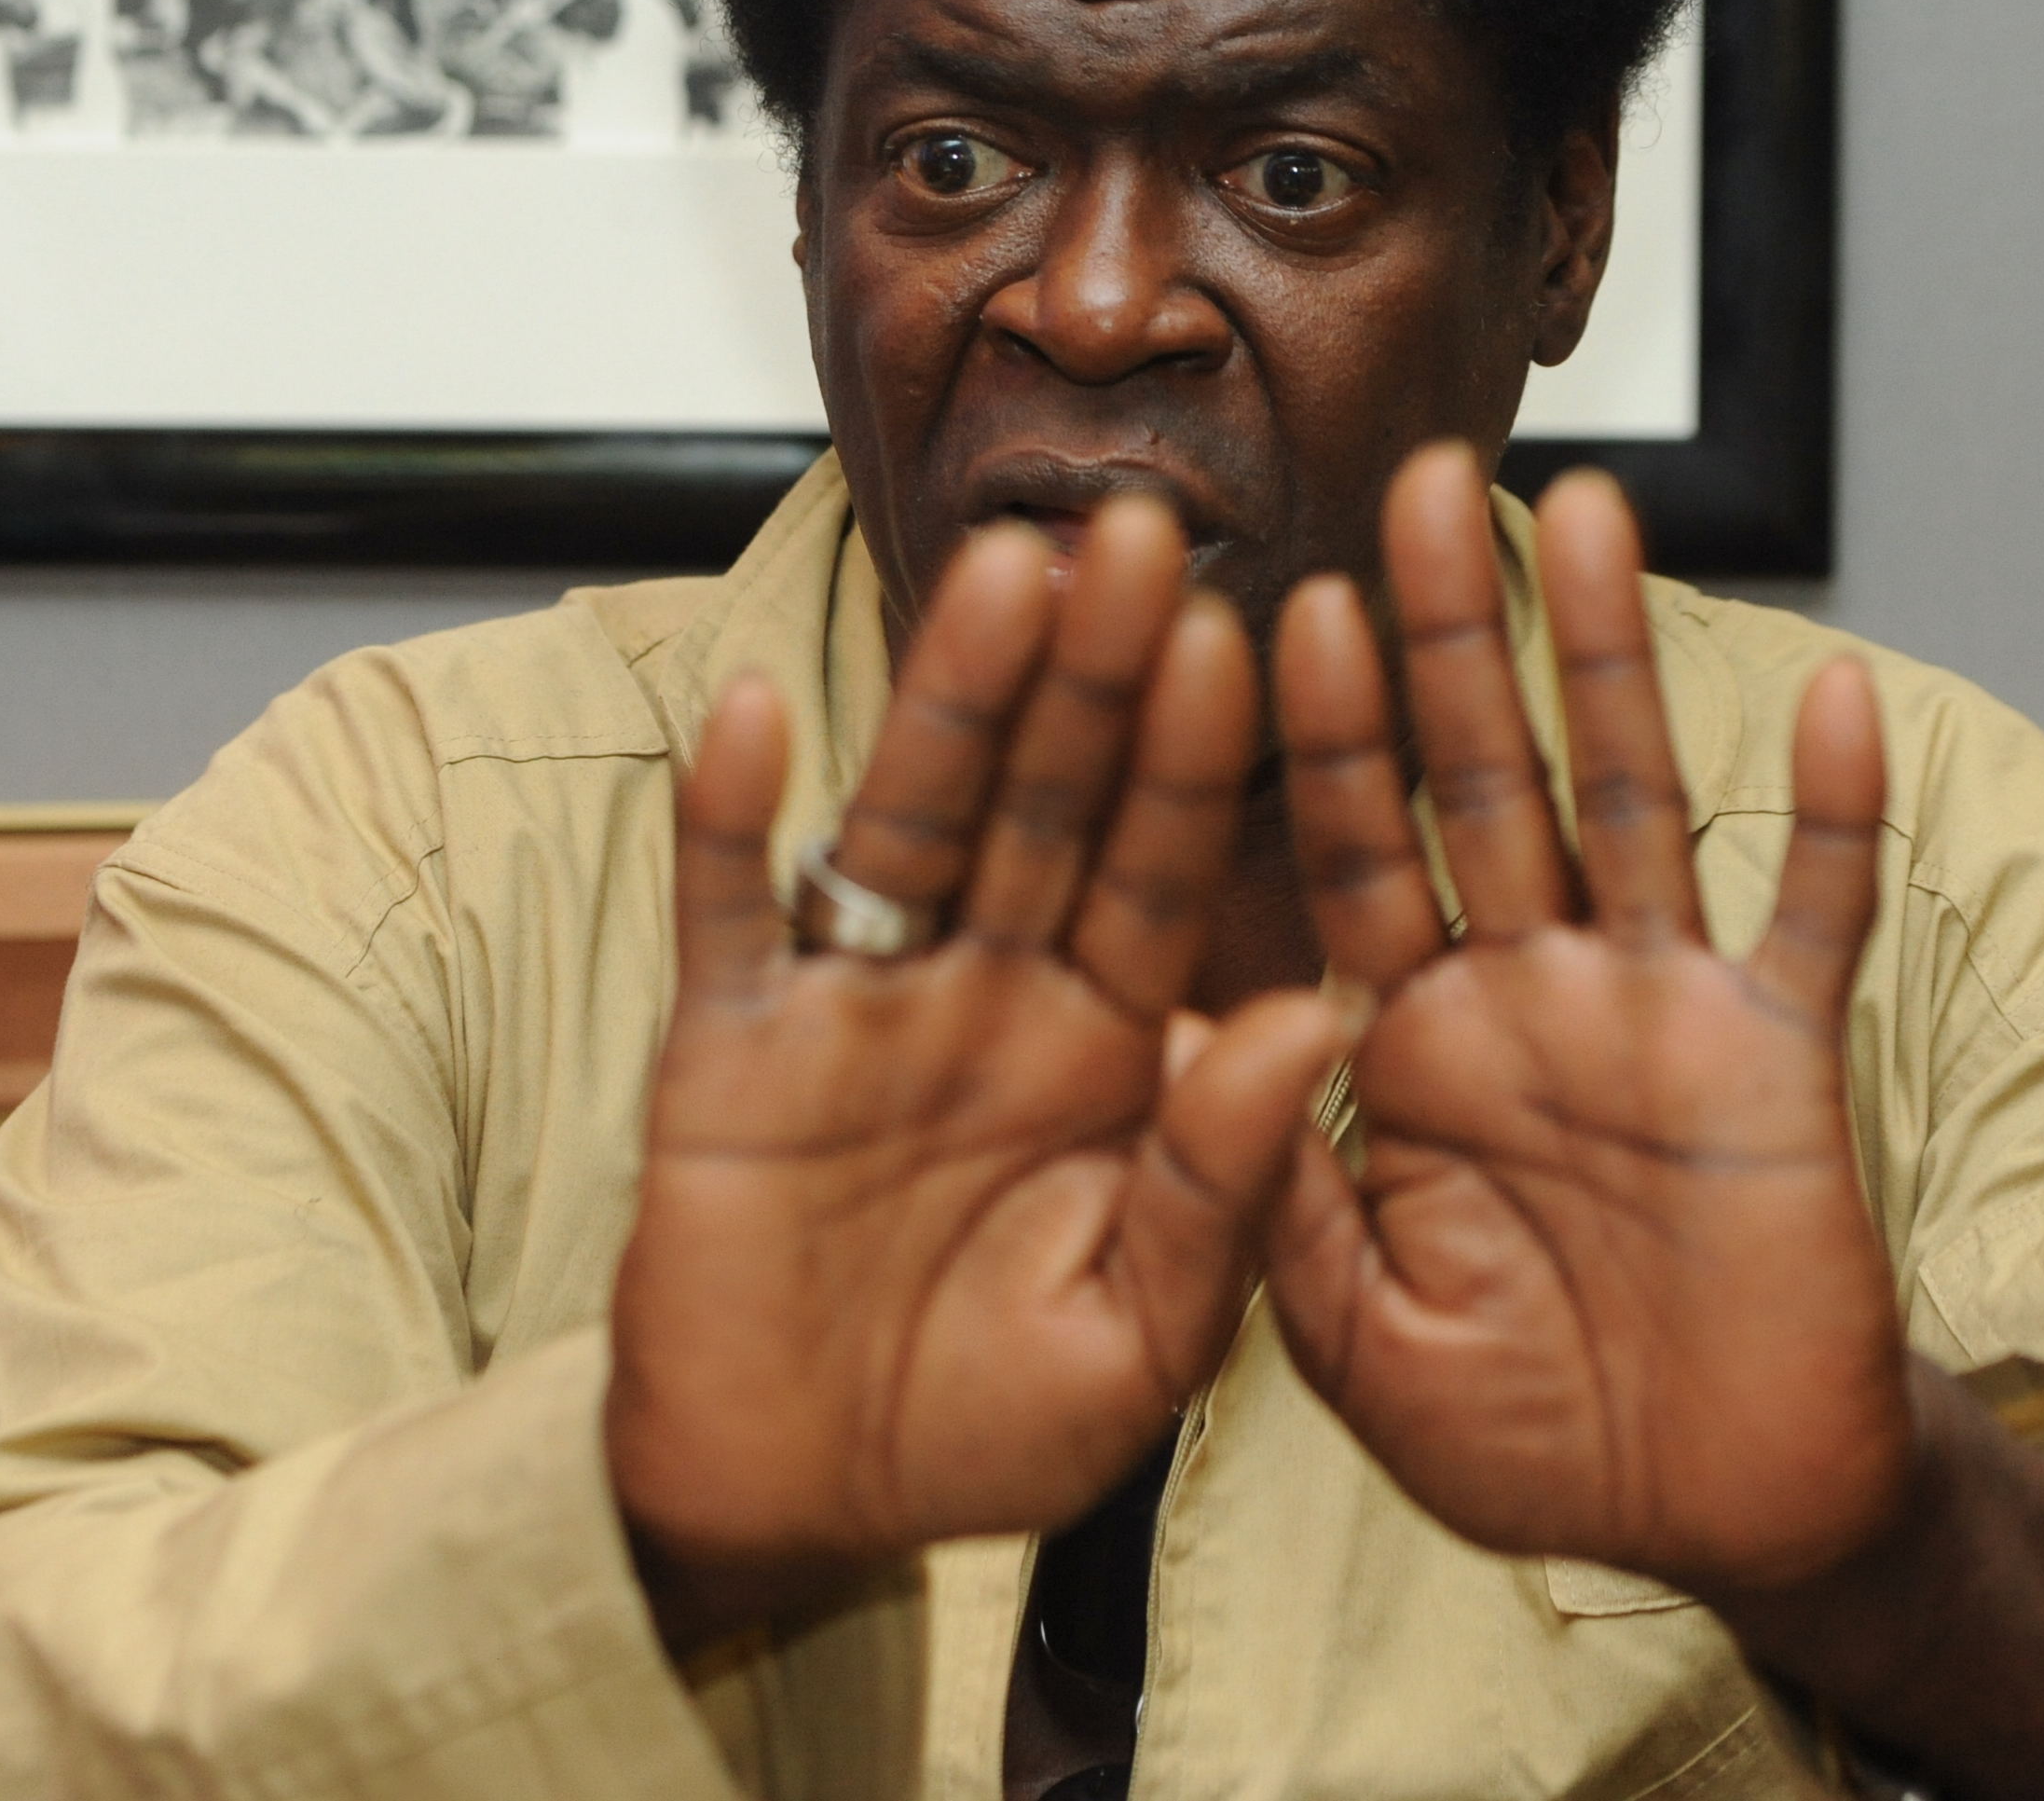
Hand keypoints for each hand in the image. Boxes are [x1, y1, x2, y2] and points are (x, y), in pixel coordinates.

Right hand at [607, 497, 1349, 1649]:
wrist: (798, 1510)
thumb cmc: (986, 1430)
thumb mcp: (1141, 1338)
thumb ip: (1221, 1182)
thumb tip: (1318, 1015)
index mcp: (1106, 1051)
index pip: (1160, 875)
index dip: (1195, 763)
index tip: (1242, 639)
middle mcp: (988, 995)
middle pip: (1048, 807)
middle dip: (1093, 676)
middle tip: (1141, 533)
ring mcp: (855, 1009)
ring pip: (909, 822)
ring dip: (949, 700)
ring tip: (1002, 572)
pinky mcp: (725, 1046)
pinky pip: (730, 914)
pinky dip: (732, 822)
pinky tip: (754, 714)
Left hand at [1261, 446, 1908, 1592]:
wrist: (1714, 1519)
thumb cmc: (1526, 1436)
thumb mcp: (1358, 1345)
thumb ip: (1274, 1204)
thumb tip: (1205, 1032)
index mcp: (1404, 1049)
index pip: (1346, 859)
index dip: (1318, 740)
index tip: (1275, 605)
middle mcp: (1523, 995)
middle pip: (1478, 777)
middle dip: (1448, 636)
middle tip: (1415, 479)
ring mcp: (1654, 1011)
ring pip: (1630, 800)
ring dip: (1614, 659)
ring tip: (1593, 507)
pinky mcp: (1778, 1057)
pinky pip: (1813, 918)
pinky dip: (1834, 818)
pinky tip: (1834, 694)